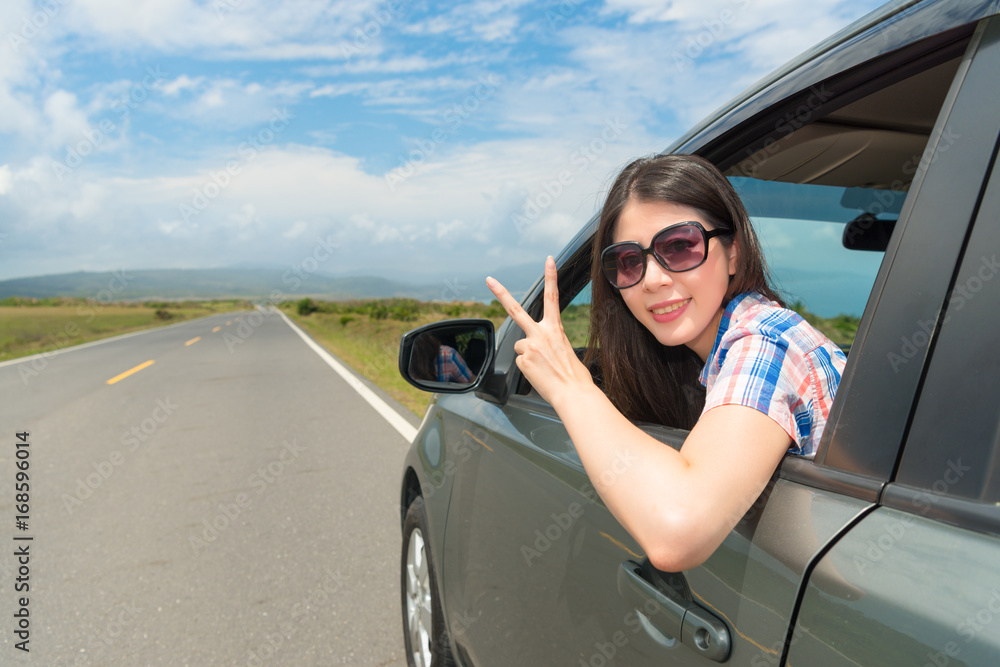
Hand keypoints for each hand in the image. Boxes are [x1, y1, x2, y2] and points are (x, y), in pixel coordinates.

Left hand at [486, 256, 593, 408]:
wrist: (573, 393)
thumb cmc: (575, 376)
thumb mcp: (566, 351)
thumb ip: (550, 342)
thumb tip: (538, 349)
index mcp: (555, 329)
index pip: (552, 297)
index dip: (550, 277)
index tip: (549, 260)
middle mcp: (540, 333)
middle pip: (515, 310)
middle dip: (500, 293)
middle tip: (489, 280)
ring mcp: (529, 346)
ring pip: (519, 346)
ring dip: (528, 356)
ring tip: (543, 367)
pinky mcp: (521, 360)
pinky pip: (519, 361)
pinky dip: (527, 368)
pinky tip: (538, 374)